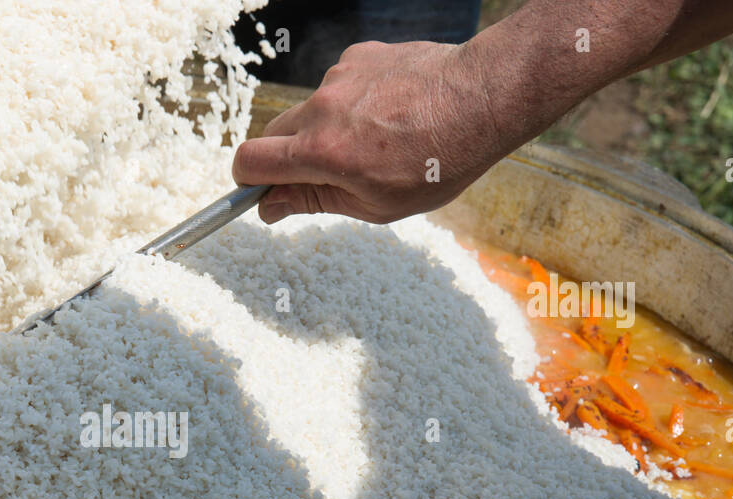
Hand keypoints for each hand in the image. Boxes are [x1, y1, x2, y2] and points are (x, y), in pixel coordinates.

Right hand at [232, 40, 508, 225]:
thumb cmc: (439, 162)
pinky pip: (338, 86)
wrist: (484, 97)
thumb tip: (269, 207)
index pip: (248, 162)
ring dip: (325, 131)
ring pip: (309, 112)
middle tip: (325, 178)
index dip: (247, 182)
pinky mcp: (359, 57)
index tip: (262, 194)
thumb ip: (314, 202)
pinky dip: (352, 104)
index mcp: (321, 153)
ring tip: (375, 143)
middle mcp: (321, 109)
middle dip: (286, 159)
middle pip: (272, 135)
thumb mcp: (376, 204)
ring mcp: (339, 78)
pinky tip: (389, 114)